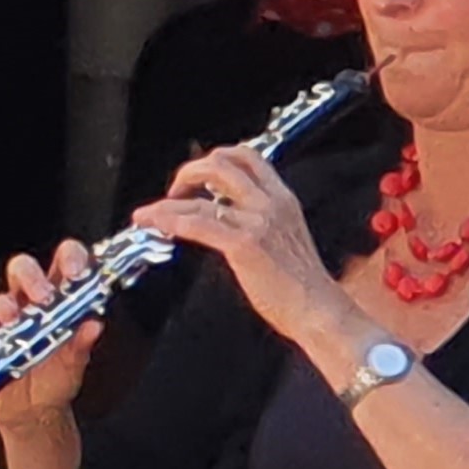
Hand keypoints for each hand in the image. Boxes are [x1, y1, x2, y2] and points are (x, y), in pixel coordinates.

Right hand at [0, 238, 97, 431]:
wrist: (33, 414)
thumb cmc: (56, 383)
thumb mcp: (75, 365)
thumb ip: (83, 345)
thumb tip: (94, 325)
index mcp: (59, 303)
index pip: (64, 264)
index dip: (69, 258)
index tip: (74, 271)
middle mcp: (30, 304)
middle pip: (24, 270)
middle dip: (31, 277)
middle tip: (42, 297)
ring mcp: (6, 320)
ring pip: (0, 296)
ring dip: (5, 305)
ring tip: (14, 321)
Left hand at [131, 146, 343, 340]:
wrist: (320, 311)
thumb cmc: (302, 285)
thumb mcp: (285, 237)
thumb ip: (259, 219)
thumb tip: (224, 213)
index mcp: (283, 199)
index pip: (247, 157)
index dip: (215, 159)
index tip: (197, 175)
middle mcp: (271, 203)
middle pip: (220, 164)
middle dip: (188, 172)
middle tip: (173, 192)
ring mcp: (257, 222)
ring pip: (200, 198)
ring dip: (166, 204)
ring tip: (149, 214)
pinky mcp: (244, 244)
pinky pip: (197, 224)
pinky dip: (169, 220)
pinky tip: (155, 224)